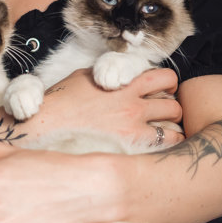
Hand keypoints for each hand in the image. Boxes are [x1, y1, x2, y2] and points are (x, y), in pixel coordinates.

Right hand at [29, 67, 184, 145]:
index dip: (166, 84)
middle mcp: (133, 103)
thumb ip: (107, 75)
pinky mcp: (131, 145)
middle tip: (164, 115)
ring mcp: (134, 125)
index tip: (161, 92)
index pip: (163, 77)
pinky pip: (166, 144)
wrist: (47, 125)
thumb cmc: (61, 102)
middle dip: (172, 107)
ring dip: (172, 126)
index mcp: (123, 84)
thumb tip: (114, 76)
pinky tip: (159, 147)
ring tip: (164, 132)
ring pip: (174, 124)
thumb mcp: (85, 77)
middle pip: (173, 102)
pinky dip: (168, 144)